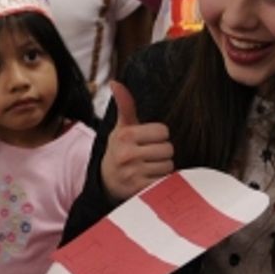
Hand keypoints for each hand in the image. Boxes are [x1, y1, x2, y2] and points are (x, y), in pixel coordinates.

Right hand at [101, 82, 173, 201]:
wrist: (106, 181)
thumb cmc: (119, 150)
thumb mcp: (121, 128)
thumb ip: (125, 105)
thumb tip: (115, 82)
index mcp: (126, 136)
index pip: (163, 131)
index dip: (159, 136)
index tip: (148, 140)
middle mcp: (128, 154)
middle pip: (168, 149)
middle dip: (162, 152)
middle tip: (149, 155)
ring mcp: (133, 174)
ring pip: (168, 166)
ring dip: (162, 167)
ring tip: (149, 167)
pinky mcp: (139, 190)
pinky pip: (164, 181)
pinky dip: (161, 181)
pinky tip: (150, 178)